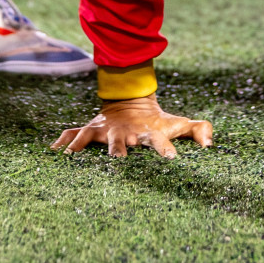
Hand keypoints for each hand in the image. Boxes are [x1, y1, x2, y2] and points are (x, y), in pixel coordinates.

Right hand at [51, 96, 212, 157]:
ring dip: (83, 147)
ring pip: (92, 137)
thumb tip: (211, 145)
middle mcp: (125, 133)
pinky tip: (52, 152)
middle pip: (121, 144)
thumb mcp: (179, 124)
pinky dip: (63, 142)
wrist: (132, 101)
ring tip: (71, 159)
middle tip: (118, 161)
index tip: (171, 160)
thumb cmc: (158, 121)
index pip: (160, 142)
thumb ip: (199, 130)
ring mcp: (105, 130)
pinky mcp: (91, 129)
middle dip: (119, 152)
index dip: (166, 150)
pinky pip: (73, 134)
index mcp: (148, 134)